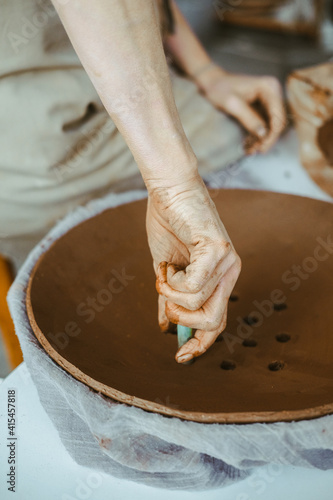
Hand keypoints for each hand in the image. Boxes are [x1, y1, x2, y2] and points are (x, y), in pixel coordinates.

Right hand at [146, 173, 240, 363]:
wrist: (168, 189)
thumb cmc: (169, 224)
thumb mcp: (167, 270)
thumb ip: (170, 297)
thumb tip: (165, 326)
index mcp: (221, 278)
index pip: (218, 324)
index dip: (200, 345)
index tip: (180, 357)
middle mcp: (231, 272)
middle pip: (212, 323)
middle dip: (181, 319)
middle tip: (164, 297)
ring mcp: (227, 261)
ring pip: (197, 305)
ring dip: (169, 294)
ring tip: (164, 270)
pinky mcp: (218, 249)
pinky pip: (193, 285)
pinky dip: (171, 281)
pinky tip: (167, 264)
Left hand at [195, 64, 285, 153]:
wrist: (212, 83)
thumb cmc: (220, 88)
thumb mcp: (233, 104)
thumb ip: (249, 119)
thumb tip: (263, 135)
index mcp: (269, 88)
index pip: (278, 116)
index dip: (272, 134)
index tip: (262, 147)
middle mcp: (272, 93)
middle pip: (277, 122)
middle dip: (267, 138)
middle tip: (255, 151)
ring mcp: (268, 101)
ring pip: (271, 126)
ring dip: (261, 139)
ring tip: (249, 150)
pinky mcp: (262, 108)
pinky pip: (263, 125)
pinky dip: (256, 135)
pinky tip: (248, 144)